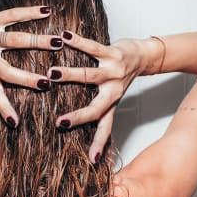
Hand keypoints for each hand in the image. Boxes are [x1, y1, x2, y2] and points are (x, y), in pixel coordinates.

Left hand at [0, 6, 62, 126]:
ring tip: (58, 42)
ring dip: (38, 42)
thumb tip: (12, 101)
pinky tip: (46, 12)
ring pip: (14, 41)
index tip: (15, 122)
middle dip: (27, 78)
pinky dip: (30, 13)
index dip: (3, 108)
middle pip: (7, 70)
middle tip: (48, 82)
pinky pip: (12, 15)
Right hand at [47, 31, 146, 162]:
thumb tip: (84, 133)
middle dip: (78, 117)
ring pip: (89, 76)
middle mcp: (112, 91)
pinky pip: (93, 47)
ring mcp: (113, 72)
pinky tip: (64, 37)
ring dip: (70, 75)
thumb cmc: (122, 78)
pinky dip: (78, 42)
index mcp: (111, 104)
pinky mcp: (113, 53)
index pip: (104, 128)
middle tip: (60, 123)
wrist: (144, 55)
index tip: (91, 159)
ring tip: (51, 74)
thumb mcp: (112, 98)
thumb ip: (98, 112)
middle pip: (95, 108)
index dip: (99, 144)